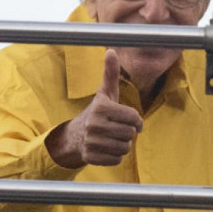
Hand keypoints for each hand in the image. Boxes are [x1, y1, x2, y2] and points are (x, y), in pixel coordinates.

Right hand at [47, 49, 143, 167]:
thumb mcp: (105, 92)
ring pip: (124, 148)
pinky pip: (116, 160)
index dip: (137, 120)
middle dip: (129, 133)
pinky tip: (107, 148)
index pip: (134, 118)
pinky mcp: (90, 157)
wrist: (75, 136)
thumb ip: (111, 73)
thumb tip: (111, 51)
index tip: (131, 120)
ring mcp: (91, 142)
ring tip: (112, 138)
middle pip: (131, 134)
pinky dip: (115, 156)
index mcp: (101, 108)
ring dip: (123, 145)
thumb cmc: (97, 112)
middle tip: (119, 129)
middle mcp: (94, 124)